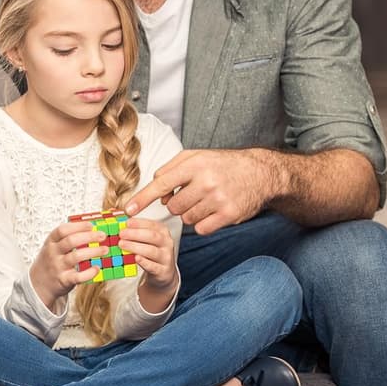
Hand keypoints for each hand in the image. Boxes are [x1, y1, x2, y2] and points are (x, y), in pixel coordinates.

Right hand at [29, 221, 108, 310]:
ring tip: (104, 250)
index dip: (78, 226)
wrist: (39, 284)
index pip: (62, 230)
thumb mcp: (53, 246)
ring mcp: (58, 267)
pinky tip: (97, 268)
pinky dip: (89, 273)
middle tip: (102, 235)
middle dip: (89, 237)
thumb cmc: (51, 261)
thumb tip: (91, 229)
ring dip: (92, 252)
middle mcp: (53, 253)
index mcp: (51, 241)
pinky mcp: (64, 280)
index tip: (91, 225)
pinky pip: (78, 276)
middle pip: (71, 241)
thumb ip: (67, 238)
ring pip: (76, 257)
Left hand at [118, 217, 177, 292]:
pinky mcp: (163, 271)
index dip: (138, 223)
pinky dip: (144, 262)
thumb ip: (135, 230)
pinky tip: (135, 258)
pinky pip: (153, 266)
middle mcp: (166, 243)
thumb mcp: (146, 238)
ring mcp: (166, 257)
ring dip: (135, 247)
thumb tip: (117, 219)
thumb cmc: (151, 252)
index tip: (126, 223)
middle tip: (121, 234)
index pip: (152, 224)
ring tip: (122, 245)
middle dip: (135, 234)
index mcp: (162, 231)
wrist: (162, 272)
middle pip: (152, 236)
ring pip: (151, 251)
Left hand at [125, 149, 273, 234]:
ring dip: (190, 213)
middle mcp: (205, 182)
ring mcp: (218, 199)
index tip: (127, 210)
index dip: (142, 198)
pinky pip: (201, 229)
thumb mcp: (196, 156)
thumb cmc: (222, 164)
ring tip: (205, 200)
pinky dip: (202, 223)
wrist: (258, 173)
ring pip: (186, 219)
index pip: (161, 183)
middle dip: (177, 204)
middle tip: (191, 195)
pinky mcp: (228, 215)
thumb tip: (157, 193)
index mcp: (194, 164)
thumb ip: (171, 170)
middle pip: (173, 206)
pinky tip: (212, 211)